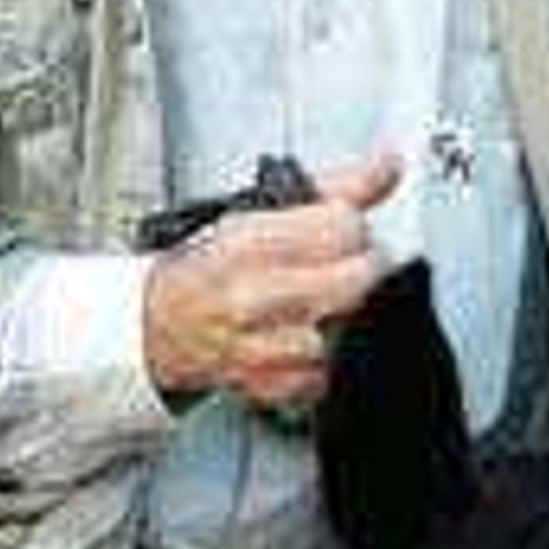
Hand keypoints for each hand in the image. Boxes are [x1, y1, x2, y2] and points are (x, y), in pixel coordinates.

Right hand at [140, 150, 403, 412]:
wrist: (161, 325)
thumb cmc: (211, 267)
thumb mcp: (263, 212)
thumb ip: (335, 188)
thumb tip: (387, 162)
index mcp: (251, 243)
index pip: (346, 228)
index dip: (353, 228)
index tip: (340, 233)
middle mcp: (255, 297)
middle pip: (359, 280)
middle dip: (358, 270)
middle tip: (336, 268)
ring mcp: (264, 348)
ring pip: (350, 328)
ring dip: (343, 318)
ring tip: (314, 305)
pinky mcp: (275, 386)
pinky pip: (331, 371)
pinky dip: (323, 359)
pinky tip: (300, 339)